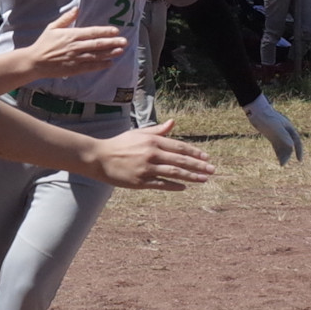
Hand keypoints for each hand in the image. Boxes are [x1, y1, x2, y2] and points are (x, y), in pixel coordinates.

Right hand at [18, 6, 126, 77]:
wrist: (35, 62)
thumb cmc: (44, 43)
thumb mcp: (52, 27)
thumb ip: (66, 18)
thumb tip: (77, 8)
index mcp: (71, 35)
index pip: (92, 32)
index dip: (105, 32)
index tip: (116, 31)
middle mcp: (75, 47)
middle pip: (98, 44)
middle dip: (113, 43)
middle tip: (124, 41)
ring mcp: (75, 58)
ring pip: (96, 55)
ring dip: (110, 53)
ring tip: (121, 51)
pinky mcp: (74, 69)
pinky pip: (90, 67)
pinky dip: (101, 65)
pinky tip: (110, 63)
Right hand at [90, 122, 212, 189]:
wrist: (99, 157)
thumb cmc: (119, 144)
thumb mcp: (138, 133)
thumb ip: (157, 130)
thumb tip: (173, 122)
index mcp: (152, 141)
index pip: (179, 147)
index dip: (195, 153)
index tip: (207, 157)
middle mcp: (152, 153)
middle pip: (181, 161)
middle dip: (199, 166)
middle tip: (212, 170)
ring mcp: (146, 168)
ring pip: (174, 173)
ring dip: (191, 177)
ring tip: (203, 180)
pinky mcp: (140, 181)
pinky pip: (162, 184)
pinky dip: (174, 185)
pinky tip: (184, 187)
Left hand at [242, 95, 303, 164]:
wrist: (257, 111)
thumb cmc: (267, 117)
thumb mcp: (276, 127)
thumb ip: (284, 136)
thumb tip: (291, 145)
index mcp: (289, 128)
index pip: (297, 141)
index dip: (299, 151)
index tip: (299, 160)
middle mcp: (285, 132)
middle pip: (290, 146)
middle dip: (288, 155)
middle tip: (283, 163)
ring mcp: (278, 134)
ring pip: (283, 147)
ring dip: (283, 155)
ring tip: (281, 164)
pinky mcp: (272, 136)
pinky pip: (277, 146)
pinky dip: (278, 152)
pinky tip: (278, 159)